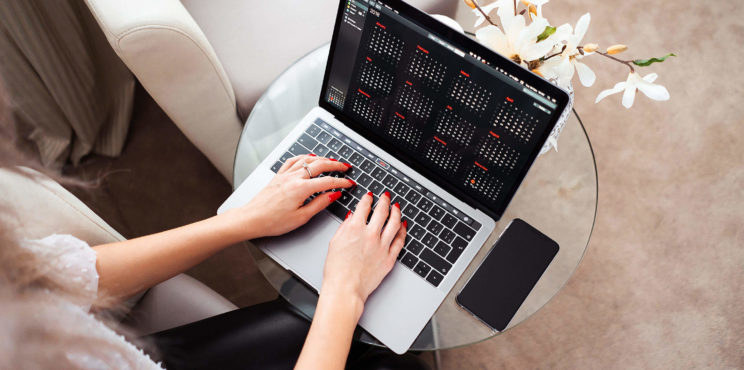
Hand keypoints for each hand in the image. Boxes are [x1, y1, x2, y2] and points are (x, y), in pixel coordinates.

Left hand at [231, 155, 354, 237]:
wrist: (252, 219)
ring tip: (331, 160)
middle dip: (335, 165)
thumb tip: (333, 195)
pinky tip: (308, 157)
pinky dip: (303, 157)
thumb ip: (319, 204)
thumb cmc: (273, 221)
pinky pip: (293, 161)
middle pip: (319, 165)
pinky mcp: (278, 176)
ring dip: (321, 158)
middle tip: (345, 167)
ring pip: (307, 160)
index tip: (349, 183)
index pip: (328, 182)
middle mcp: (293, 178)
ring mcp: (285, 175)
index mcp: (301, 189)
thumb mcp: (301, 217)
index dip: (341, 182)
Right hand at [322, 191, 406, 303]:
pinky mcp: (389, 258)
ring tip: (396, 207)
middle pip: (382, 211)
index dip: (367, 199)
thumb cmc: (336, 271)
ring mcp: (382, 246)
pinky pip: (400, 240)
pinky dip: (403, 230)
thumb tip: (351, 217)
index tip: (369, 196)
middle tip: (385, 196)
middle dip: (384, 200)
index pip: (364, 207)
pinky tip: (403, 225)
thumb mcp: (334, 243)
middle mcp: (370, 235)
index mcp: (354, 228)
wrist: (345, 289)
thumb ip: (344, 227)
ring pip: (394, 223)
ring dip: (396, 212)